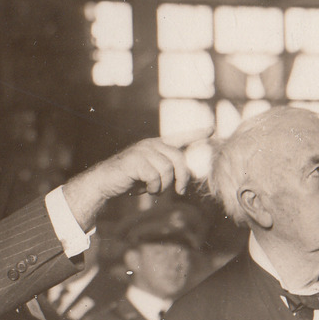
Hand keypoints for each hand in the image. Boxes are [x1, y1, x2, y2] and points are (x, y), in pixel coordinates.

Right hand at [65, 138, 192, 217]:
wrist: (106, 182)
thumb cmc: (131, 180)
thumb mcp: (153, 175)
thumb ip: (168, 172)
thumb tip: (185, 179)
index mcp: (157, 146)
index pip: (180, 137)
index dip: (196, 133)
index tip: (212, 128)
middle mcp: (151, 144)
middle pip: (178, 158)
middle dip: (182, 177)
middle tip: (179, 191)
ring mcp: (143, 151)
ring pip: (167, 170)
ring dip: (163, 186)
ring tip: (153, 189)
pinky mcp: (135, 160)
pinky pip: (155, 177)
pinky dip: (153, 188)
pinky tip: (144, 189)